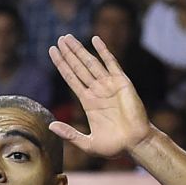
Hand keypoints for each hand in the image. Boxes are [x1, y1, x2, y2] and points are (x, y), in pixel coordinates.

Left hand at [47, 35, 151, 156]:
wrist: (135, 143)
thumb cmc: (114, 146)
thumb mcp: (86, 143)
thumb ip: (69, 134)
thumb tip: (50, 125)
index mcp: (88, 102)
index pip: (71, 78)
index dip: (62, 65)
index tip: (52, 52)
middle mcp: (97, 91)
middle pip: (78, 67)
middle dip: (68, 54)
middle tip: (59, 39)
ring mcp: (109, 85)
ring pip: (90, 63)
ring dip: (79, 50)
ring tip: (67, 38)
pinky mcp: (122, 83)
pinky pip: (111, 63)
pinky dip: (103, 51)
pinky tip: (95, 40)